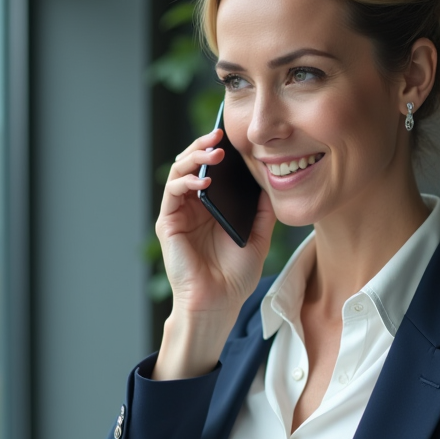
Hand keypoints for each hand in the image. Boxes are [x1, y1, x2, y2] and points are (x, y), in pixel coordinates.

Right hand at [153, 129, 275, 377]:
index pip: (212, 169)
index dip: (219, 151)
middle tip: (219, 136)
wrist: (219, 302)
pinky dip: (186, 181)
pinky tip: (205, 180)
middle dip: (204, 146)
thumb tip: (270, 180)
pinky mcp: (169, 223)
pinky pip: (173, 193)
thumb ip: (262, 210)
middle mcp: (193, 206)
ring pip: (179, 171)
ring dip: (195, 158)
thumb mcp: (259, 236)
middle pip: (193, 164)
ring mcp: (180, 213)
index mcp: (213, 206)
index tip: (233, 138)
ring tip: (214, 154)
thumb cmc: (235, 275)